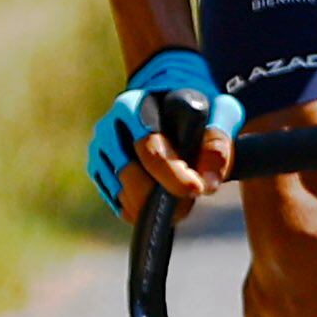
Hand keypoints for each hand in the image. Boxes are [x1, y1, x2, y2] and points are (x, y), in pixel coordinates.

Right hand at [89, 47, 238, 219]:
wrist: (168, 105)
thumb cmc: (195, 111)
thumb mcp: (217, 113)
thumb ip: (217, 143)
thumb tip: (207, 183)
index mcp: (135, 107)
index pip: (149, 148)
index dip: (173, 175)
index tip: (196, 189)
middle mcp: (110, 128)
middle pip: (129, 175)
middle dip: (161, 196)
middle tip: (191, 199)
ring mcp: (101, 151)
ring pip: (122, 193)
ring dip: (152, 206)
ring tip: (182, 202)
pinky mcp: (99, 171)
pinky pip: (117, 203)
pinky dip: (141, 210)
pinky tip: (163, 203)